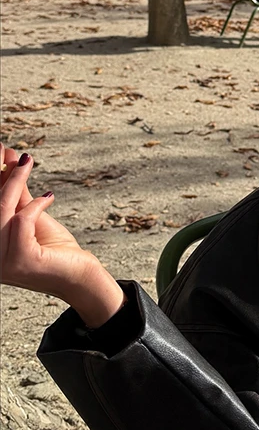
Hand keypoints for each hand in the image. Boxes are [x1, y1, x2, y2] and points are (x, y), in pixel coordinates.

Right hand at [0, 145, 124, 327]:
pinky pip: (22, 222)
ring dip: (14, 182)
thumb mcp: (31, 217)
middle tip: (10, 152)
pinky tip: (48, 197)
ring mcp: (2, 263)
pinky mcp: (22, 260)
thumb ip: (16, 195)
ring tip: (27, 163)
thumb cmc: (54, 249)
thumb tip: (9, 161)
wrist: (80, 277)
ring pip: (2, 211)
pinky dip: (35, 206)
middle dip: (0, 176)